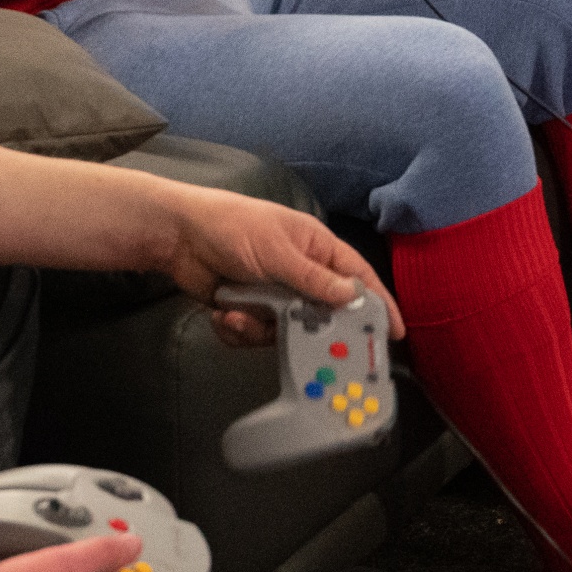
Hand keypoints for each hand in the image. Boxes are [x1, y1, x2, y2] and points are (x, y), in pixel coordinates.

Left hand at [156, 189, 377, 340]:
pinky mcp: (248, 310)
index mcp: (316, 249)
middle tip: (301, 343)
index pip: (358, 277)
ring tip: (237, 310)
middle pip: (322, 314)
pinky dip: (237, 327)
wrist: (178, 236)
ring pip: (286, 331)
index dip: (378, 302)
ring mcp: (273, 295)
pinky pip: (255, 335)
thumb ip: (314, 278)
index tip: (393, 331)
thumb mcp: (278, 250)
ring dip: (259, 326)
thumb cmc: (233, 227)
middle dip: (307, 330)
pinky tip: (222, 310)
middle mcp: (299, 274)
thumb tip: (353, 296)